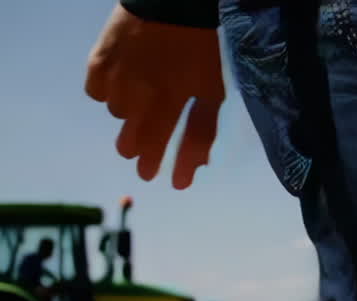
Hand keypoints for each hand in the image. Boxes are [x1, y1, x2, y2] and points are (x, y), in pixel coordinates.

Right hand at [85, 5, 224, 189]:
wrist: (171, 1)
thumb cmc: (199, 48)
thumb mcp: (212, 88)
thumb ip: (203, 128)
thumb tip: (197, 168)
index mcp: (174, 99)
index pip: (161, 144)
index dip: (157, 164)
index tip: (152, 178)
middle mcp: (142, 91)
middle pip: (130, 138)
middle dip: (135, 149)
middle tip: (136, 151)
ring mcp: (118, 76)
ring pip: (116, 114)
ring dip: (127, 115)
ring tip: (139, 101)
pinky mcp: (99, 61)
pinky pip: (96, 93)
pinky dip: (107, 93)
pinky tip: (119, 85)